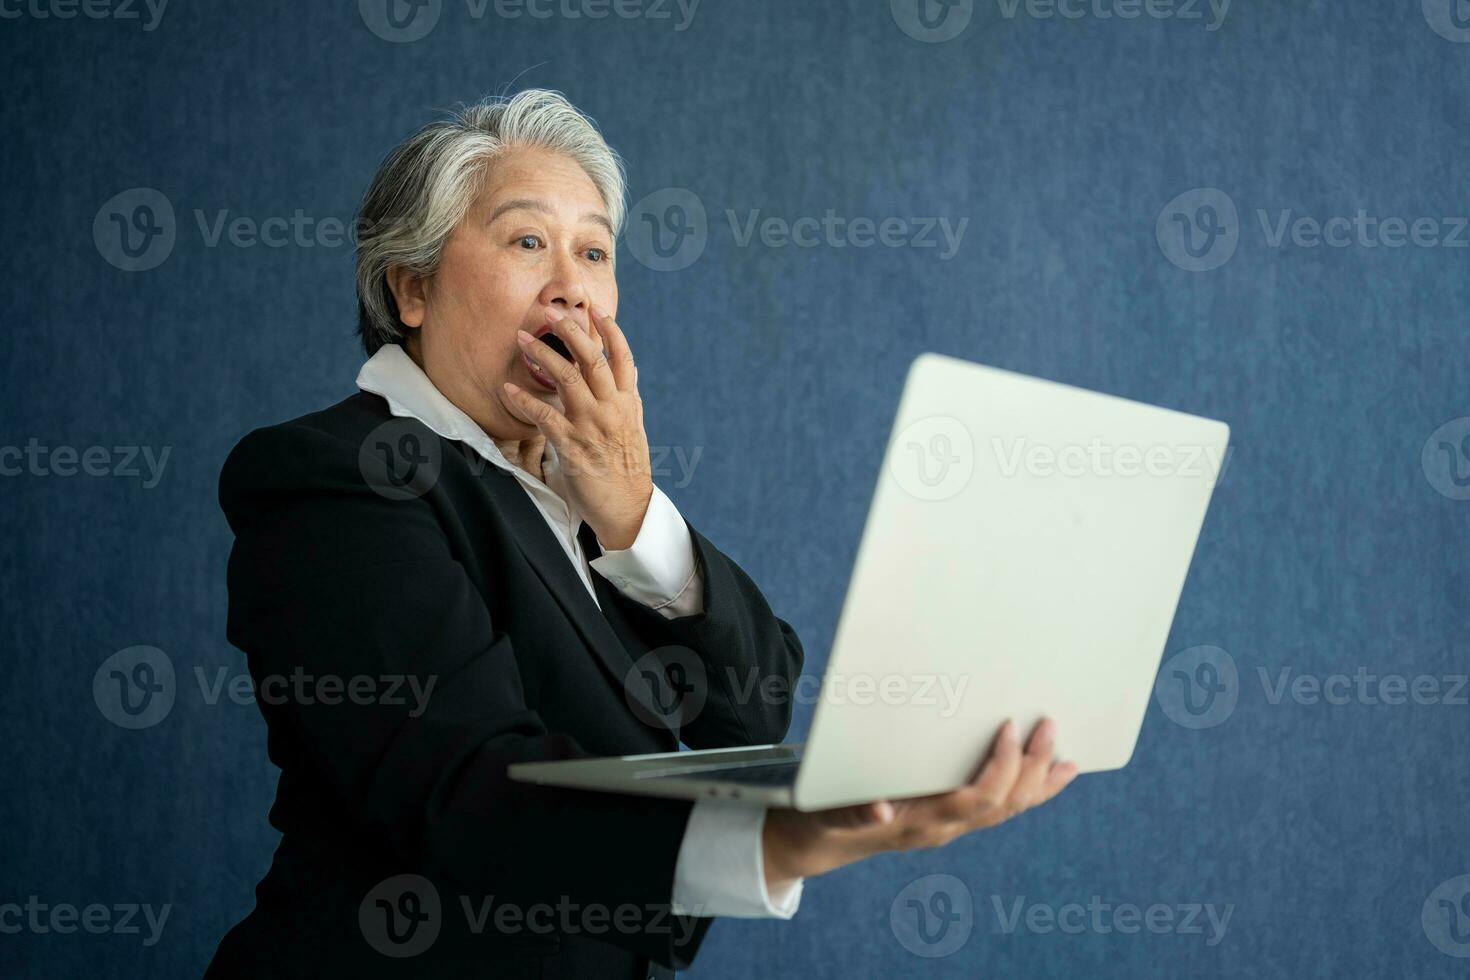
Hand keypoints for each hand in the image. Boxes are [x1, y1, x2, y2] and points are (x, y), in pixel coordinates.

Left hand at [503, 305, 651, 550]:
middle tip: (549, 313)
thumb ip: (625, 398)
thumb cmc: (626, 468)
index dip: (610, 330)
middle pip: (593, 360)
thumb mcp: (633, 427)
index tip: (595, 309)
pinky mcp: (573, 447)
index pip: (622, 357)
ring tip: (523, 340)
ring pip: (569, 380)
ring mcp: (593, 427)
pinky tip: (508, 389)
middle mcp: (612, 410)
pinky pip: (545, 417)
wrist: (628, 508)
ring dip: (544, 356)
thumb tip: (626, 370)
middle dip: (571, 332)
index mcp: (628, 403)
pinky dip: (524, 401)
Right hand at [762, 717, 1077, 888]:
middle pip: (1005, 805)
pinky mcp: (951, 817)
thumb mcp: (828, 811)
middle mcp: (944, 828)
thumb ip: (854, 811)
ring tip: (1066, 758)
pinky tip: (1042, 774)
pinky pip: (1000, 807)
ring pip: (1009, 809)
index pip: (977, 799)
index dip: (999, 767)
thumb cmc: (825, 818)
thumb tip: (880, 809)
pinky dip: (1027, 790)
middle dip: (1032, 768)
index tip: (1008, 728)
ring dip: (1039, 782)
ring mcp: (951, 826)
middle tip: (1049, 726)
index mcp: (921, 823)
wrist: (821, 841)